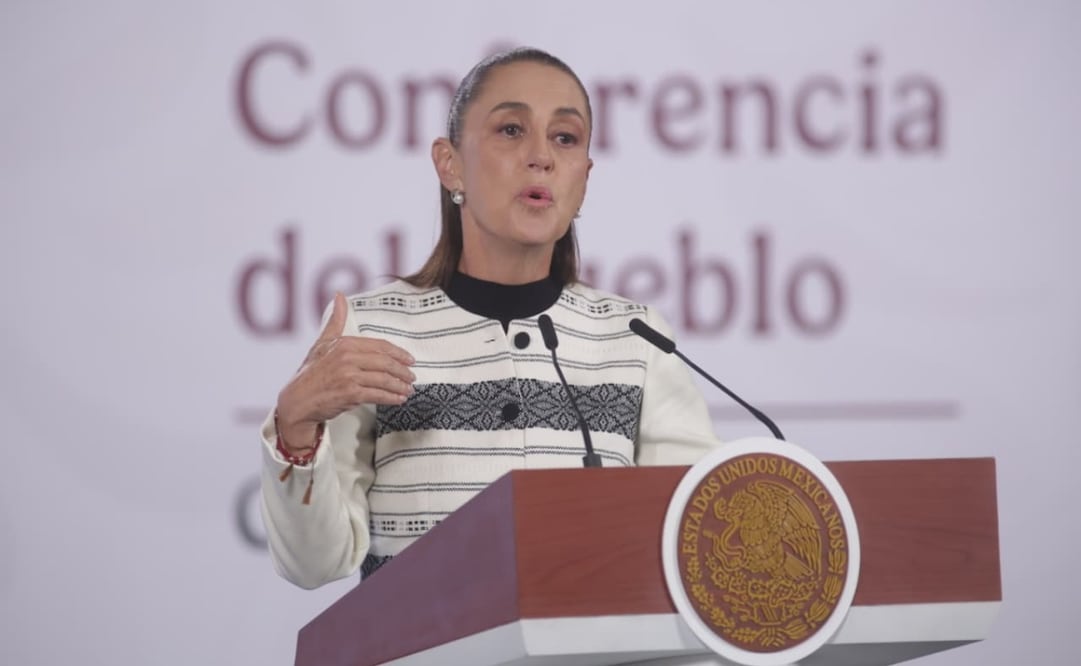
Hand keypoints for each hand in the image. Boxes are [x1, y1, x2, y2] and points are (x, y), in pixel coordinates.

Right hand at [275, 292, 415, 452]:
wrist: (297, 400)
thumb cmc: (311, 372)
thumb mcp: (322, 343)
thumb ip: (335, 321)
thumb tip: (339, 296)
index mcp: (344, 344)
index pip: (380, 346)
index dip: (398, 353)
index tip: (410, 360)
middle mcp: (347, 358)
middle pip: (385, 363)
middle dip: (402, 371)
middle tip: (412, 376)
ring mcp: (348, 376)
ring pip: (384, 380)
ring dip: (400, 386)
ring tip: (408, 389)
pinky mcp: (349, 394)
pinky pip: (377, 395)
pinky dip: (391, 398)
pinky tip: (399, 400)